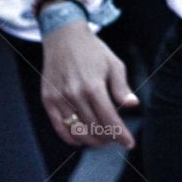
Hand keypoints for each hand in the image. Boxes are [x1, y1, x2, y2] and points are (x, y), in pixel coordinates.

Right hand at [40, 21, 137, 147]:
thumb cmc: (93, 50)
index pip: (109, 119)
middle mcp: (75, 94)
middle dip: (107, 137)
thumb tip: (133, 105)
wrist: (64, 37)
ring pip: (77, 131)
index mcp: (94, 86)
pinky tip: (81, 140)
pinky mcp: (48, 100)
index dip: (121, 135)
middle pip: (94, 128)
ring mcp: (59, 98)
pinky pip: (59, 127)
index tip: (129, 144)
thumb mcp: (113, 64)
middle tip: (115, 138)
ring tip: (101, 139)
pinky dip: (71, 137)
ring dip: (91, 140)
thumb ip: (121, 87)